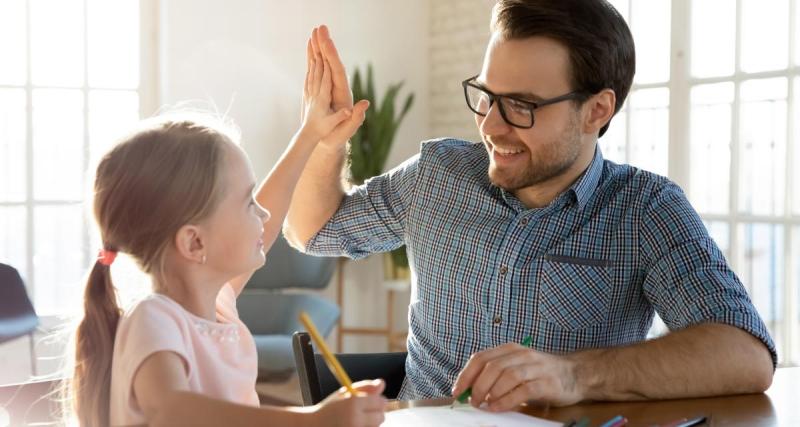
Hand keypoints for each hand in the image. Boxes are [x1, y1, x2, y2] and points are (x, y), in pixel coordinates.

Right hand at [305, 25, 369, 149]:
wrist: (331, 140)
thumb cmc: (337, 138)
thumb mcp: (346, 131)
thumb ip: (356, 119)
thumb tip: (365, 104)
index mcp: (343, 94)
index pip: (339, 71)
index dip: (333, 56)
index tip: (328, 42)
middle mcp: (339, 87)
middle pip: (333, 62)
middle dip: (326, 45)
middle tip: (320, 27)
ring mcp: (332, 86)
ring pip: (326, 62)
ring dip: (320, 47)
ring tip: (315, 30)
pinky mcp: (325, 86)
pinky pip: (320, 68)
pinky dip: (315, 56)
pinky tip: (311, 45)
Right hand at [308, 379, 386, 426]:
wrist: (312, 426)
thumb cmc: (329, 409)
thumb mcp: (344, 393)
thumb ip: (365, 387)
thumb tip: (382, 383)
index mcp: (353, 404)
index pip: (380, 402)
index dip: (378, 401)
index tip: (373, 401)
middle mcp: (355, 420)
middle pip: (381, 417)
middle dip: (376, 413)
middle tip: (364, 412)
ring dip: (370, 423)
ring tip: (356, 420)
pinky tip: (355, 425)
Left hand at [451, 343, 582, 411]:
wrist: (576, 373)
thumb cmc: (542, 373)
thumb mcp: (517, 367)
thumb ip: (497, 375)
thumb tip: (471, 391)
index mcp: (510, 349)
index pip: (480, 358)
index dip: (466, 375)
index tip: (457, 391)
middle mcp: (522, 354)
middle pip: (491, 367)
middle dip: (476, 386)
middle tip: (472, 401)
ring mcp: (535, 367)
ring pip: (506, 376)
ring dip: (490, 392)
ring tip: (483, 405)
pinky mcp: (547, 382)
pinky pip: (523, 390)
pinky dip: (506, 400)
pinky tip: (498, 408)